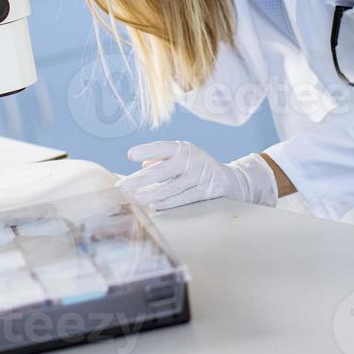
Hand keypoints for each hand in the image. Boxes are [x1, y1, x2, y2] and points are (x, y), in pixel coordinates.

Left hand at [116, 142, 277, 210]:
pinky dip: (169, 202)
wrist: (229, 180)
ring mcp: (199, 176)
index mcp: (183, 149)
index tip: (130, 155)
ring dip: (153, 193)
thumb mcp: (181, 158)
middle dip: (141, 178)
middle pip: (163, 170)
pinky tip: (155, 205)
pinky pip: (184, 198)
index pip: (163, 148)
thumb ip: (161, 160)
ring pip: (173, 186)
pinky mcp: (205, 191)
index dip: (147, 150)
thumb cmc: (196, 167)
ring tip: (137, 198)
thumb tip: (142, 164)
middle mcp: (191, 160)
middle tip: (124, 186)